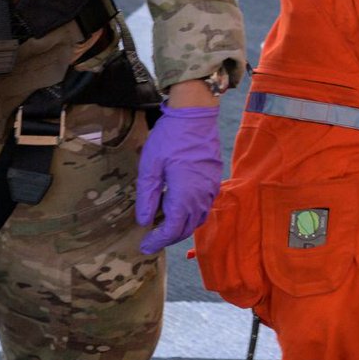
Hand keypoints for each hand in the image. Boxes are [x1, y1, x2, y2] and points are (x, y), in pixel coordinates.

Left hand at [136, 103, 221, 253]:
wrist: (195, 113)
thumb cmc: (170, 137)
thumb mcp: (151, 166)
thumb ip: (147, 196)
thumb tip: (144, 221)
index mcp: (185, 195)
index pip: (172, 229)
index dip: (157, 241)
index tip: (144, 246)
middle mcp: (201, 195)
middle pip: (187, 228)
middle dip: (169, 237)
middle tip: (152, 238)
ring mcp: (210, 186)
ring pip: (198, 218)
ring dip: (182, 226)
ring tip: (164, 224)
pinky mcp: (214, 177)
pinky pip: (205, 204)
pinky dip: (192, 213)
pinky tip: (179, 205)